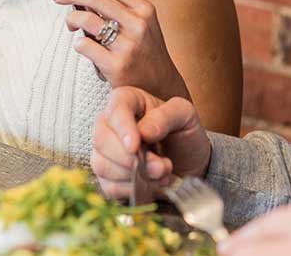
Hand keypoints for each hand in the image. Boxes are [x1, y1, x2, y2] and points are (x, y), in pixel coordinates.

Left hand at [52, 0, 188, 99]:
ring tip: (72, 25)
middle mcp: (138, 24)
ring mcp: (128, 46)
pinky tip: (83, 46)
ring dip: (71, 19)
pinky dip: (78, 43)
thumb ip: (119, 7)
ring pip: (86, 19)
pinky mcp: (116, 66)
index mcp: (144, 9)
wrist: (161, 87)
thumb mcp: (143, 23)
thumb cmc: (146, 53)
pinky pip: (84, 45)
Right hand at [92, 86, 211, 199]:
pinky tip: (150, 184)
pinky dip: (131, 189)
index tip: (135, 146)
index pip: (115, 109)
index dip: (123, 128)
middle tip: (161, 166)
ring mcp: (105, 152)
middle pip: (102, 140)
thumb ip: (166, 117)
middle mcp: (109, 124)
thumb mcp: (185, 115)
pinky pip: (109, 187)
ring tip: (162, 173)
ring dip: (133, 175)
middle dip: (131, 159)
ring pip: (102, 165)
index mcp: (127, 101)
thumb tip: (144, 132)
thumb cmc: (184, 133)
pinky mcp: (107, 177)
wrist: (188, 163)